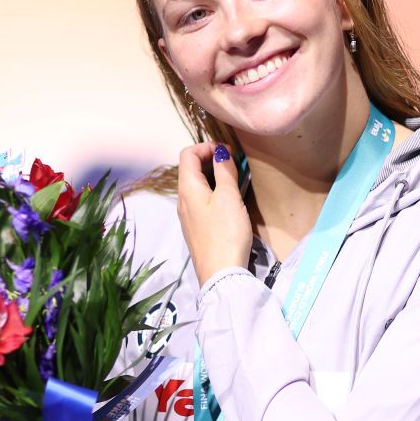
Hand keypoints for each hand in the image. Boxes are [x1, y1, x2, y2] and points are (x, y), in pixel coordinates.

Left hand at [177, 143, 252, 285]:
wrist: (221, 273)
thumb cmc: (226, 232)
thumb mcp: (229, 197)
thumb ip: (224, 171)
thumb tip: (220, 153)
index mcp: (187, 188)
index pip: (188, 154)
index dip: (207, 147)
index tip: (228, 153)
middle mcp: (183, 200)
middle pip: (191, 169)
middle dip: (212, 161)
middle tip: (235, 165)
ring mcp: (188, 216)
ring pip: (198, 186)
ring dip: (215, 178)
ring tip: (236, 182)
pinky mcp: (196, 228)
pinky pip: (202, 202)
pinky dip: (214, 193)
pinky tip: (230, 202)